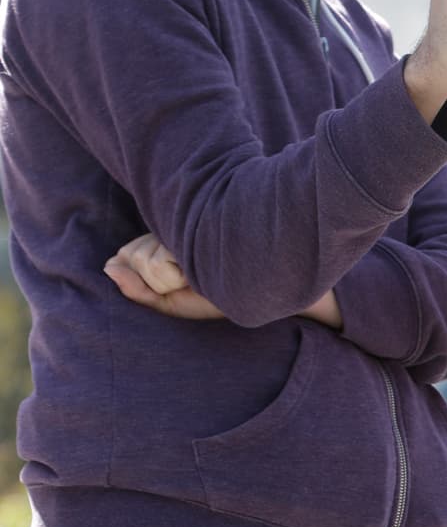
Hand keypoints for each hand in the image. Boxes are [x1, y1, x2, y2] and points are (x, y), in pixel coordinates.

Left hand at [104, 233, 341, 325]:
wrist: (262, 289)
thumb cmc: (220, 296)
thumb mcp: (174, 302)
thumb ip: (138, 290)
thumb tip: (106, 267)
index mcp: (164, 241)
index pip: (128, 255)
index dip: (151, 277)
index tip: (183, 280)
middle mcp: (169, 228)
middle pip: (133, 256)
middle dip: (158, 278)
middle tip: (194, 278)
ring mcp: (179, 224)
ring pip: (144, 259)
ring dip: (169, 277)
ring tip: (202, 271)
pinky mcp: (188, 226)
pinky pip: (157, 260)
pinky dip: (174, 275)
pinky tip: (203, 265)